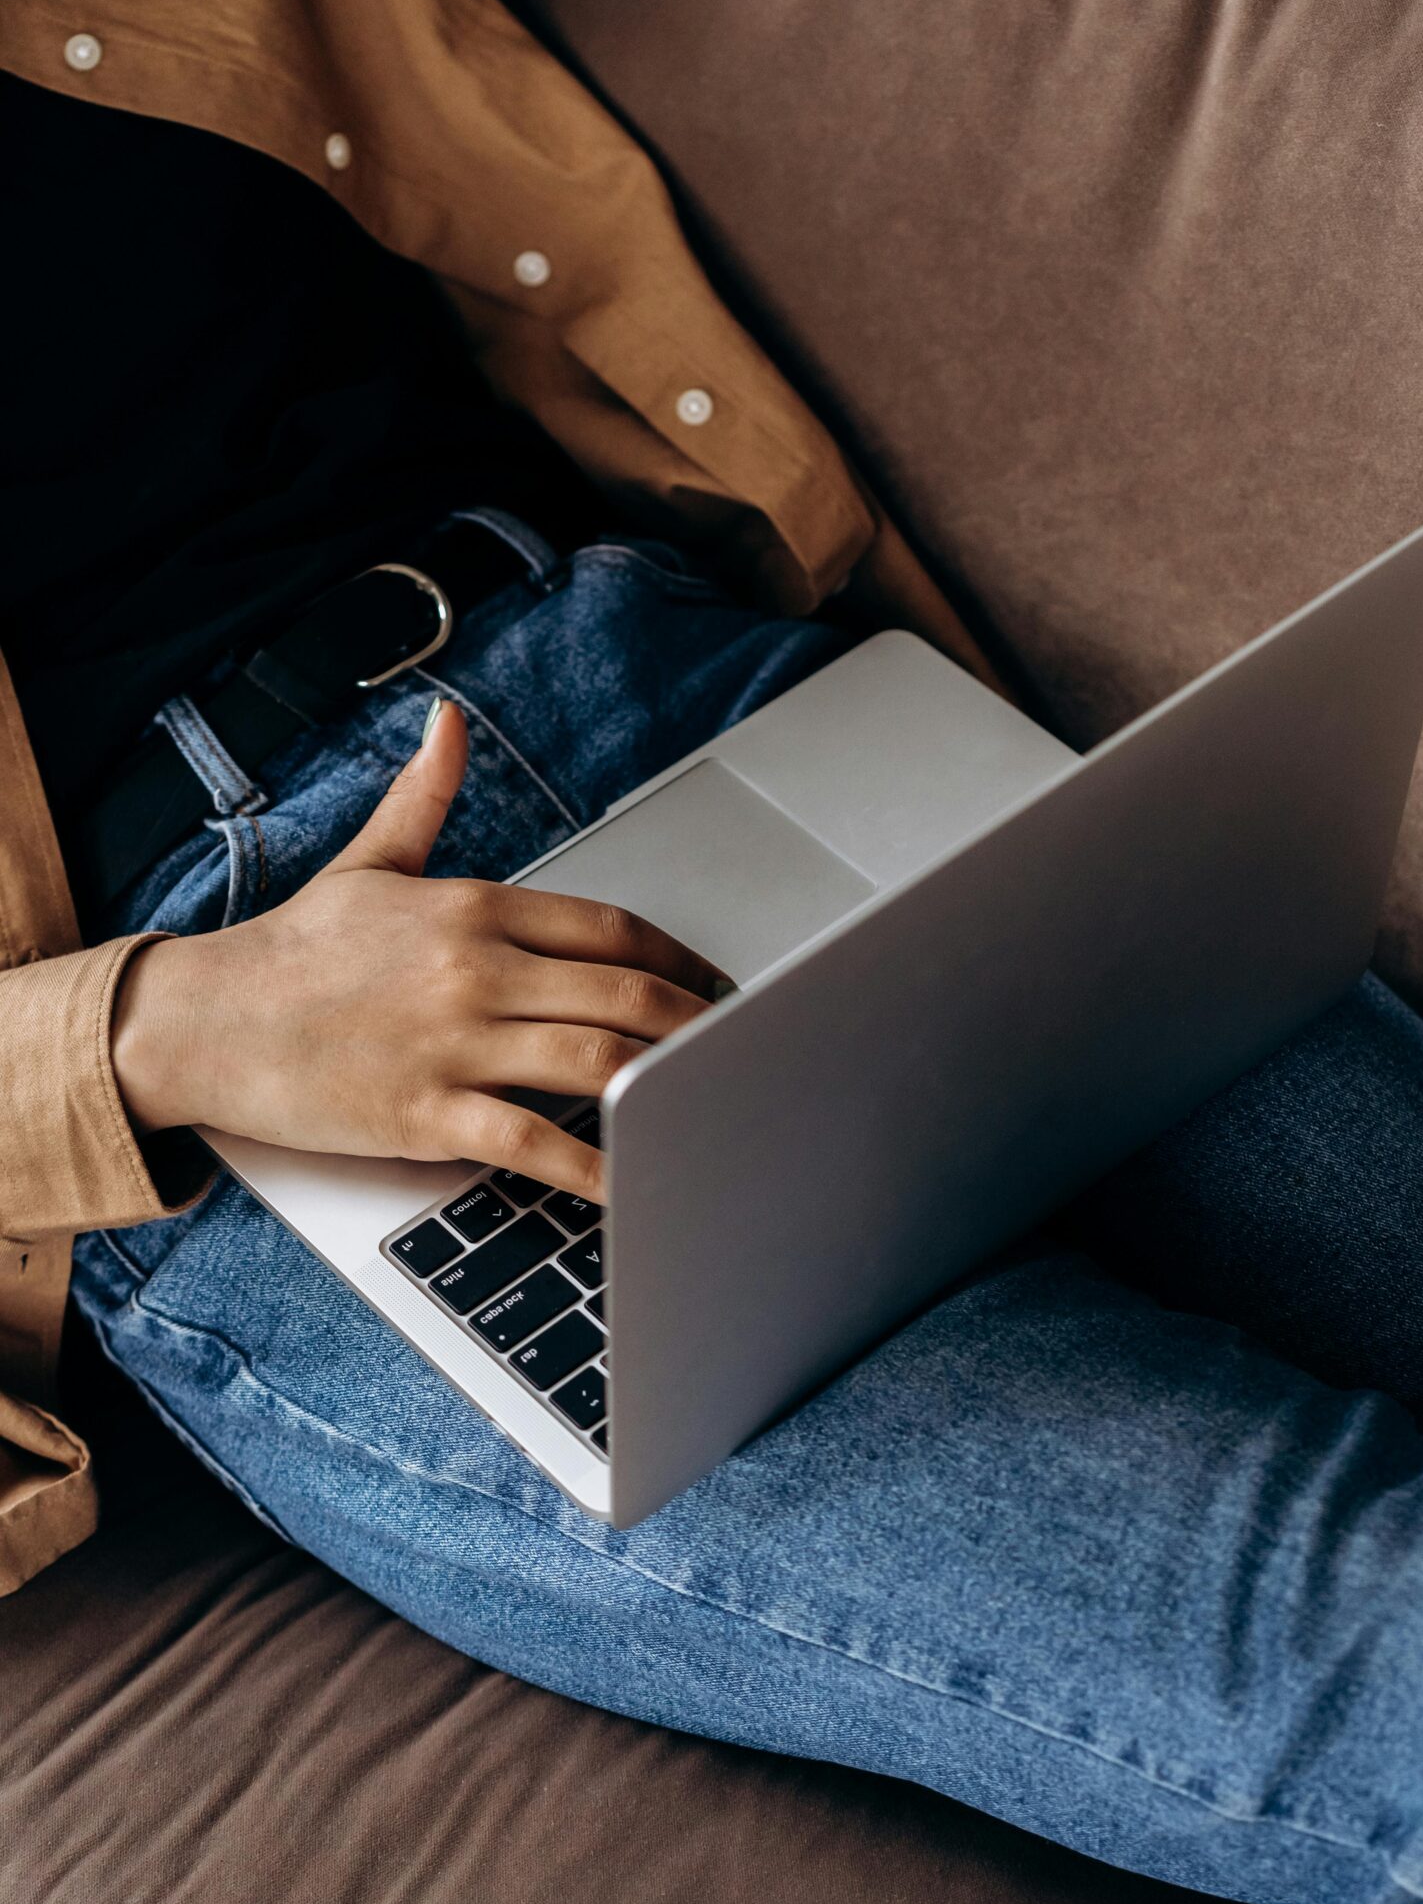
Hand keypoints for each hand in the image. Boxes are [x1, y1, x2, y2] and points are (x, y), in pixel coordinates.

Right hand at [109, 698, 715, 1201]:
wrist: (199, 1021)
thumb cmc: (288, 952)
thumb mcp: (368, 861)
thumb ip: (426, 794)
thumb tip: (448, 720)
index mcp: (473, 906)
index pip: (610, 928)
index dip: (679, 960)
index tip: (714, 987)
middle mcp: (474, 969)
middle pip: (624, 992)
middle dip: (698, 1026)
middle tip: (743, 1051)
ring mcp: (452, 1042)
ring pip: (596, 1059)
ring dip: (668, 1084)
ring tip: (713, 1107)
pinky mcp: (424, 1113)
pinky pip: (533, 1142)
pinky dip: (595, 1165)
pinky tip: (636, 1183)